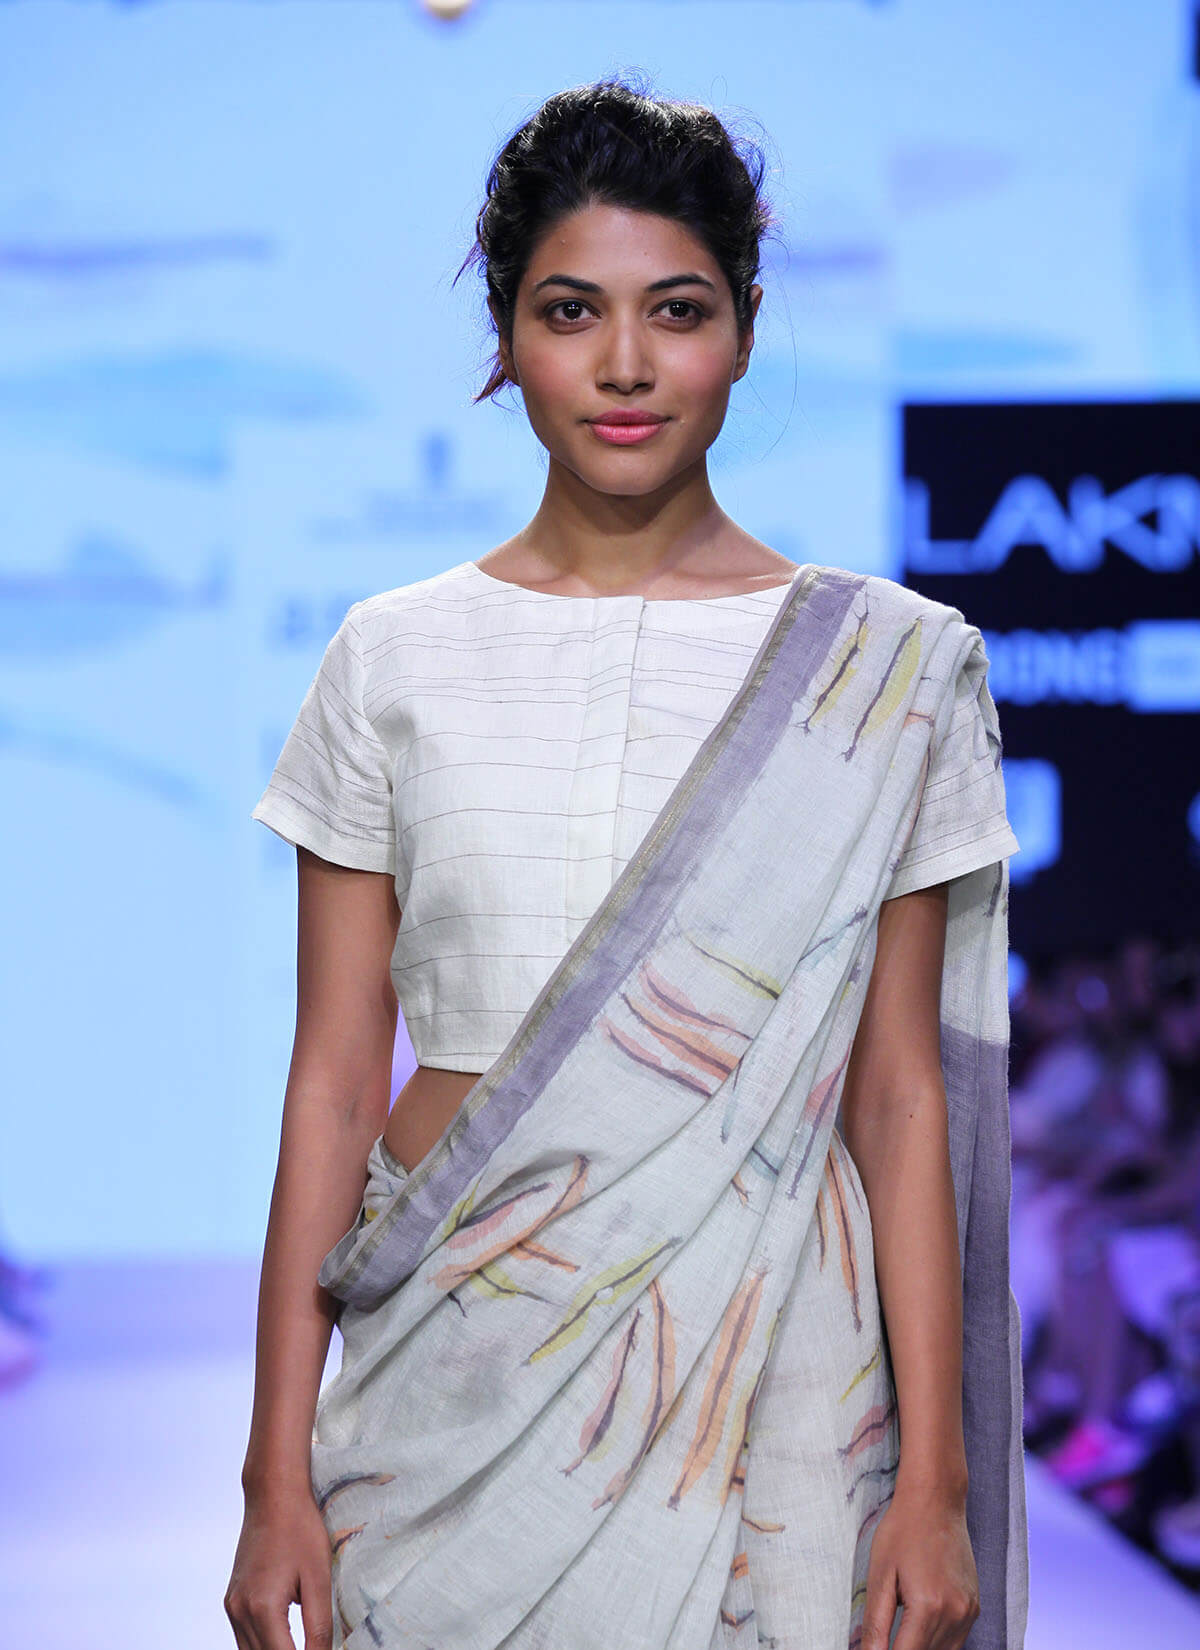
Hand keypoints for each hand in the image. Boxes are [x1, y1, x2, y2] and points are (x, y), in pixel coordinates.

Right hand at [224, 1485, 333, 1649]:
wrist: (273, 1495)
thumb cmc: (300, 1530)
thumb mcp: (318, 1578)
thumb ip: (319, 1626)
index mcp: (262, 1608)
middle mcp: (240, 1611)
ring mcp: (232, 1606)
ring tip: (300, 1646)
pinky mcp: (232, 1599)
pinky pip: (244, 1638)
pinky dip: (263, 1647)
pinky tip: (284, 1642)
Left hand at [860, 1483, 979, 1649]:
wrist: (936, 1500)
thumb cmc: (903, 1530)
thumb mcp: (880, 1575)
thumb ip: (876, 1624)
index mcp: (928, 1607)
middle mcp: (955, 1614)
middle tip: (885, 1639)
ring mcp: (969, 1611)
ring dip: (920, 1648)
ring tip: (901, 1633)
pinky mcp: (975, 1606)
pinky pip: (957, 1640)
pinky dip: (937, 1642)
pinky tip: (920, 1626)